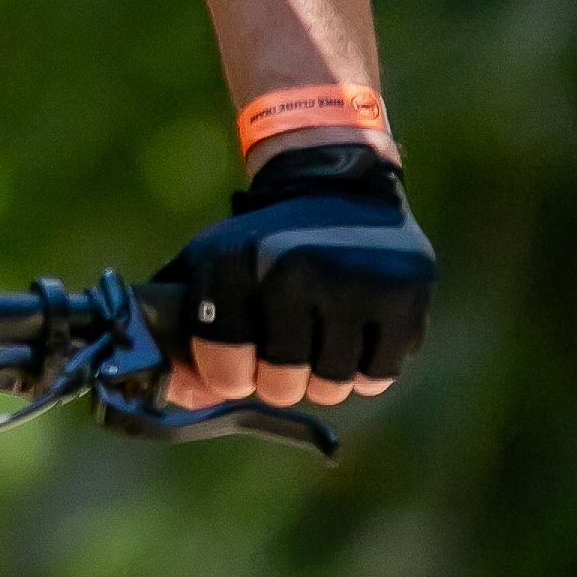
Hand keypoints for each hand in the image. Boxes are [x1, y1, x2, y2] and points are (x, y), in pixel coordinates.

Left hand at [159, 141, 431, 409]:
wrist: (338, 184)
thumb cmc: (263, 241)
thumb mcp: (209, 262)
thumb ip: (178, 324)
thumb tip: (172, 393)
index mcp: (236, 261)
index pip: (225, 368)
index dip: (230, 376)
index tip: (238, 367)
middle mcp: (294, 268)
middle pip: (283, 384)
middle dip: (280, 379)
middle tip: (285, 356)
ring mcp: (354, 281)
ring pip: (334, 385)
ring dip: (324, 375)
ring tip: (319, 339)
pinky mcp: (405, 293)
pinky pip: (378, 375)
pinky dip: (365, 369)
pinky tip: (354, 334)